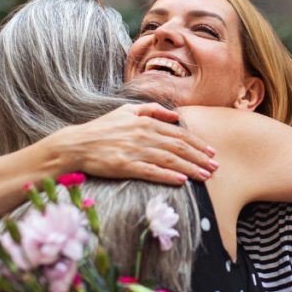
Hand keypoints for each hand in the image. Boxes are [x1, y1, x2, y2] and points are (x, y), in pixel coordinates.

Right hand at [47, 103, 217, 185]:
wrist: (76, 144)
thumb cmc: (101, 128)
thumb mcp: (125, 111)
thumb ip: (152, 110)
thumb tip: (175, 116)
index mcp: (145, 122)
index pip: (179, 134)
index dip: (198, 144)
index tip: (211, 152)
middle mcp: (143, 135)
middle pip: (179, 147)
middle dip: (200, 158)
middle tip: (215, 167)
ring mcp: (134, 150)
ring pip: (169, 160)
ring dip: (190, 169)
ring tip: (205, 176)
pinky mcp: (125, 166)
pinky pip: (151, 171)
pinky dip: (168, 176)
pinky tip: (181, 181)